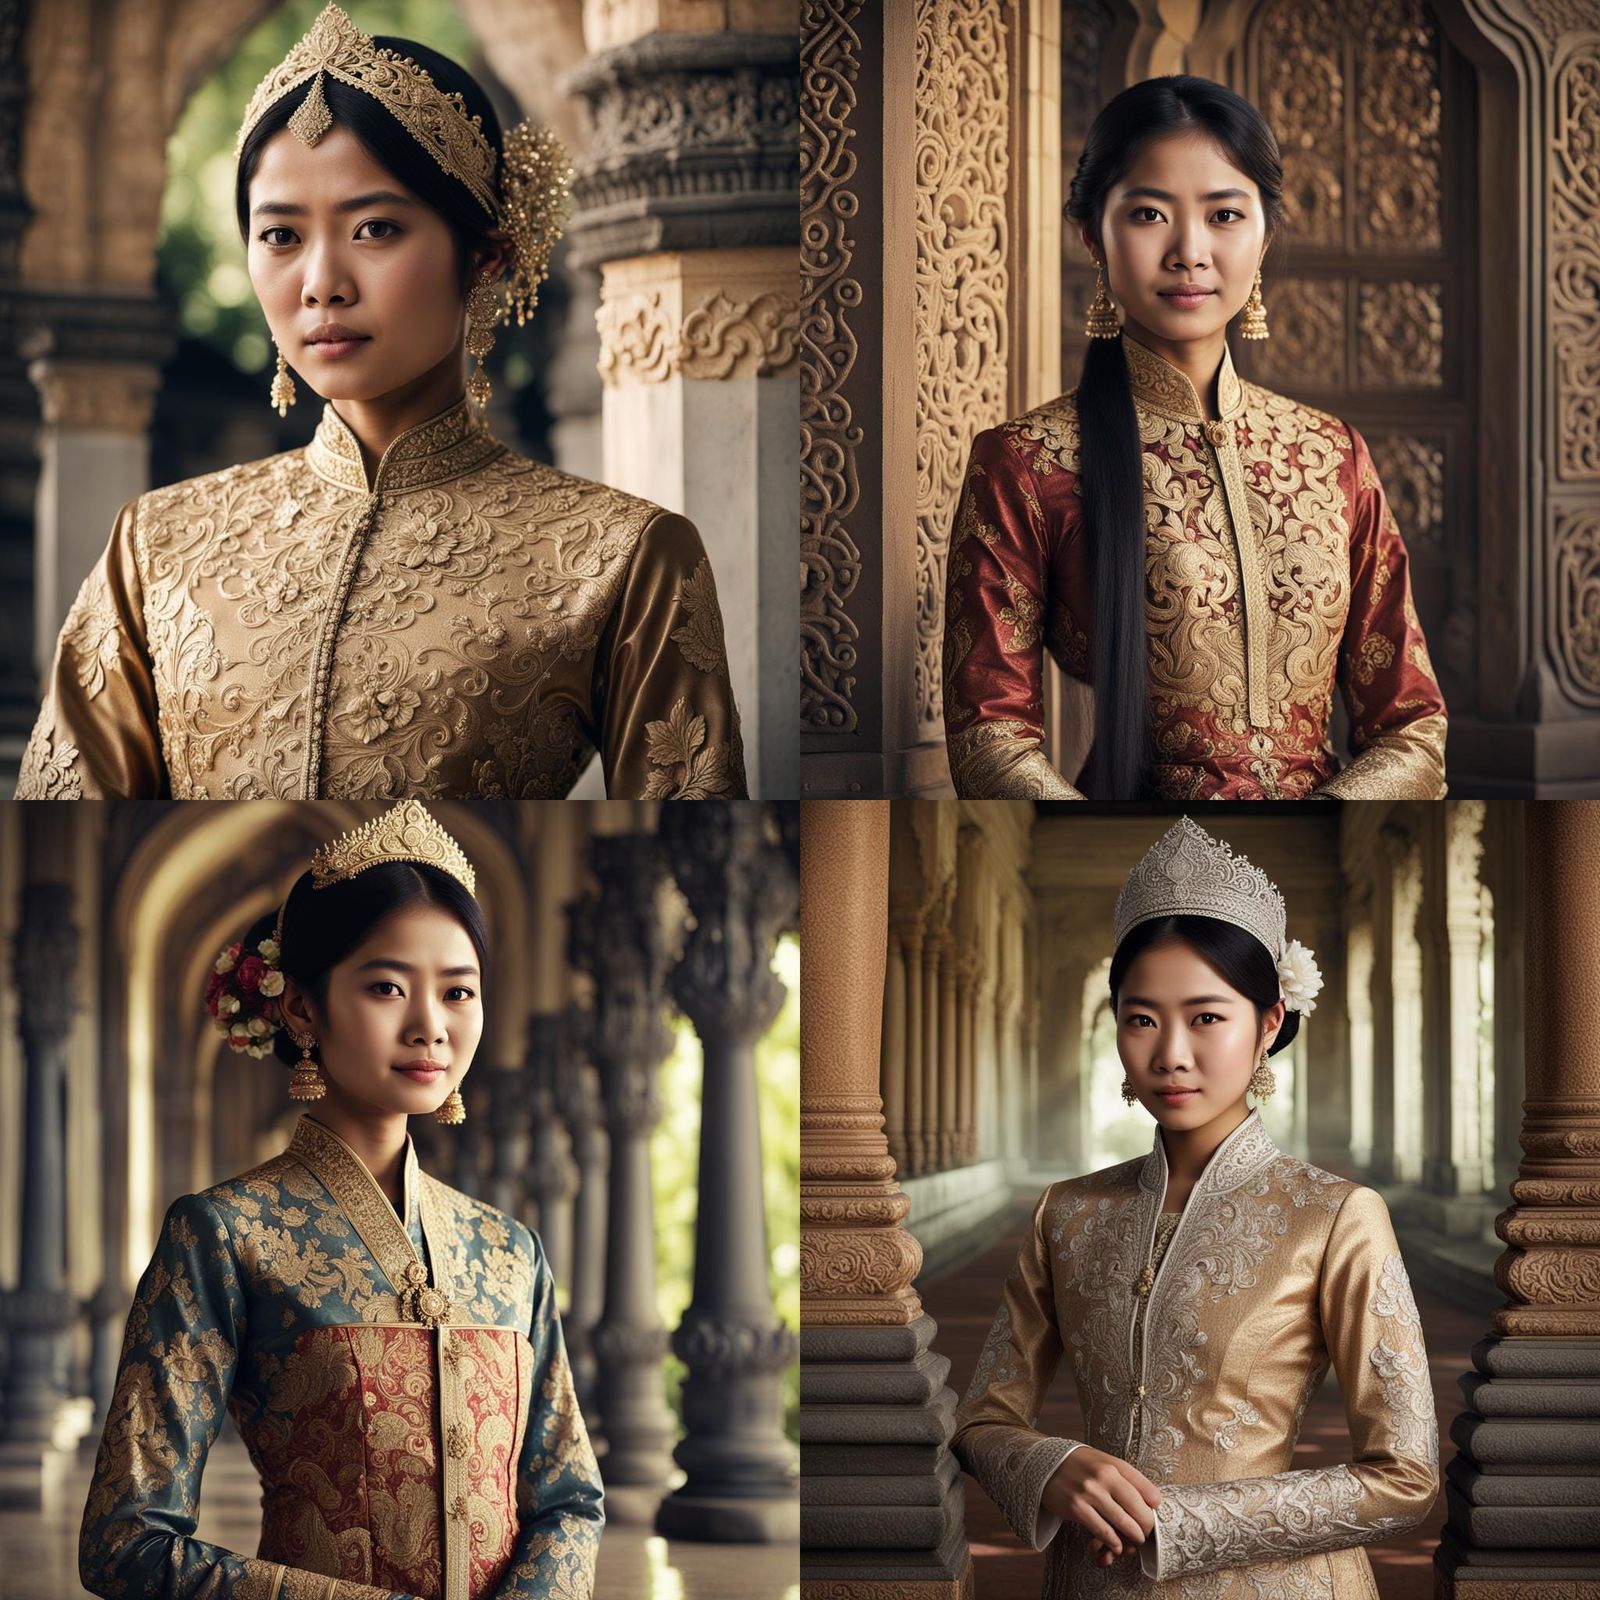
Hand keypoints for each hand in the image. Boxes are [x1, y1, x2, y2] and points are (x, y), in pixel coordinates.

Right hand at [1040, 1446, 1160, 1564]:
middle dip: (1146, 1529)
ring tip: (1132, 1542)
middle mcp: (1104, 1477)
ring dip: (1132, 1539)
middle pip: (1139, 1512)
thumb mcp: (1105, 1461)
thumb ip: (1129, 1478)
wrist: (1045, 1463)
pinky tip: (1115, 1545)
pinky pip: (1103, 1532)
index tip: (1152, 1518)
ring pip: (1123, 1524)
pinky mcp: (1076, 1508)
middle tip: (1144, 1535)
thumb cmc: (1081, 1465)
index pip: (1148, 1492)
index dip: (1154, 1511)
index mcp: (1115, 1465)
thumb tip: (1155, 1501)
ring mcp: (1089, 1493)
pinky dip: (1113, 1543)